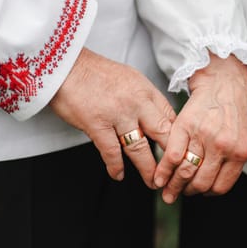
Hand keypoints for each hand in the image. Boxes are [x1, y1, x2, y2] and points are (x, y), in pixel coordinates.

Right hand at [49, 48, 175, 187]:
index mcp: (146, 90)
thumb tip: (155, 118)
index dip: (178, 139)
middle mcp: (136, 102)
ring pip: (140, 148)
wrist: (65, 65)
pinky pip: (111, 152)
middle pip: (162, 134)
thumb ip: (143, 98)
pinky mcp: (97, 124)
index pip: (171, 118)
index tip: (181, 154)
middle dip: (170, 158)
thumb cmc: (95, 72)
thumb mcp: (129, 78)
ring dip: (147, 169)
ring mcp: (117, 114)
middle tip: (174, 174)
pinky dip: (116, 167)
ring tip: (153, 182)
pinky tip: (119, 175)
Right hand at [155, 53, 246, 202]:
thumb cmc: (238, 104)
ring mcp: (203, 137)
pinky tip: (158, 178)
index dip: (207, 193)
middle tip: (181, 193)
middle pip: (201, 183)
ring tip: (167, 191)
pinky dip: (163, 170)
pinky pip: (172, 155)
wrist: (223, 79)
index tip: (200, 193)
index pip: (220, 186)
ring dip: (173, 186)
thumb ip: (237, 155)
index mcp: (240, 152)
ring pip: (185, 172)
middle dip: (188, 192)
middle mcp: (222, 147)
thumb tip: (223, 176)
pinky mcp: (185, 126)